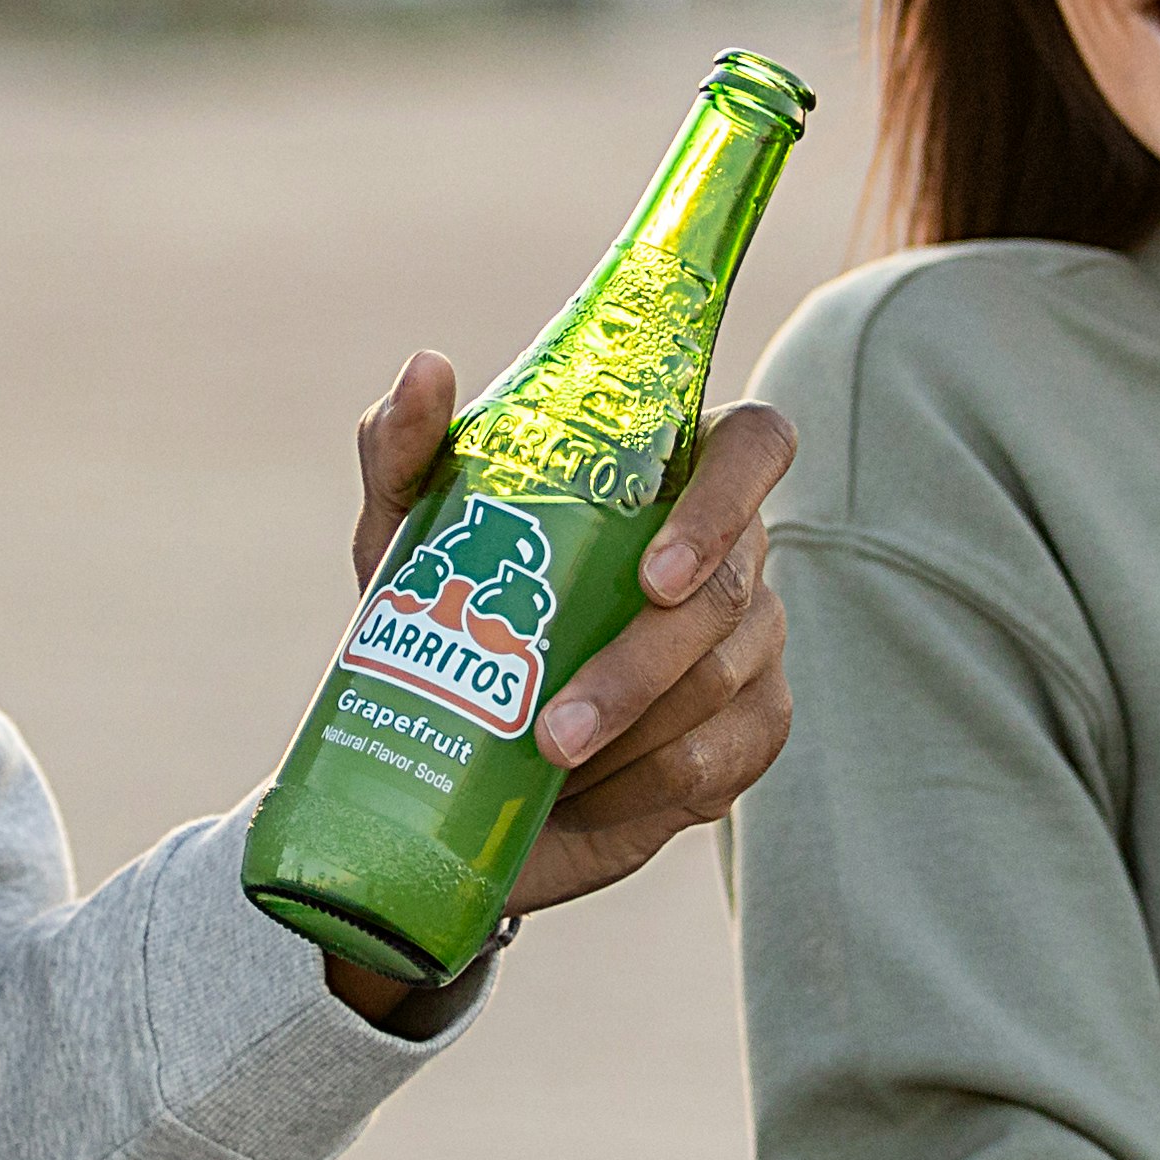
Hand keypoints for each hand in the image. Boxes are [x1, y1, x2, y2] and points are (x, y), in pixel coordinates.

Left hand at [328, 356, 800, 973]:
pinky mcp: (749, 731)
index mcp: (675, 473)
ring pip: (724, 684)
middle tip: (551, 729)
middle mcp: (733, 552)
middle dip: (637, 667)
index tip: (654, 574)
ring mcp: (754, 644)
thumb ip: (403, 444)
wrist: (445, 754)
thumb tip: (427, 366)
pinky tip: (586, 793)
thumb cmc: (442, 608)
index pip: (757, 447)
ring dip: (631, 733)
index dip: (726, 502)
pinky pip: (720, 760)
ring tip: (543, 763)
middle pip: (730, 591)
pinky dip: (646, 784)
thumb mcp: (403, 531)